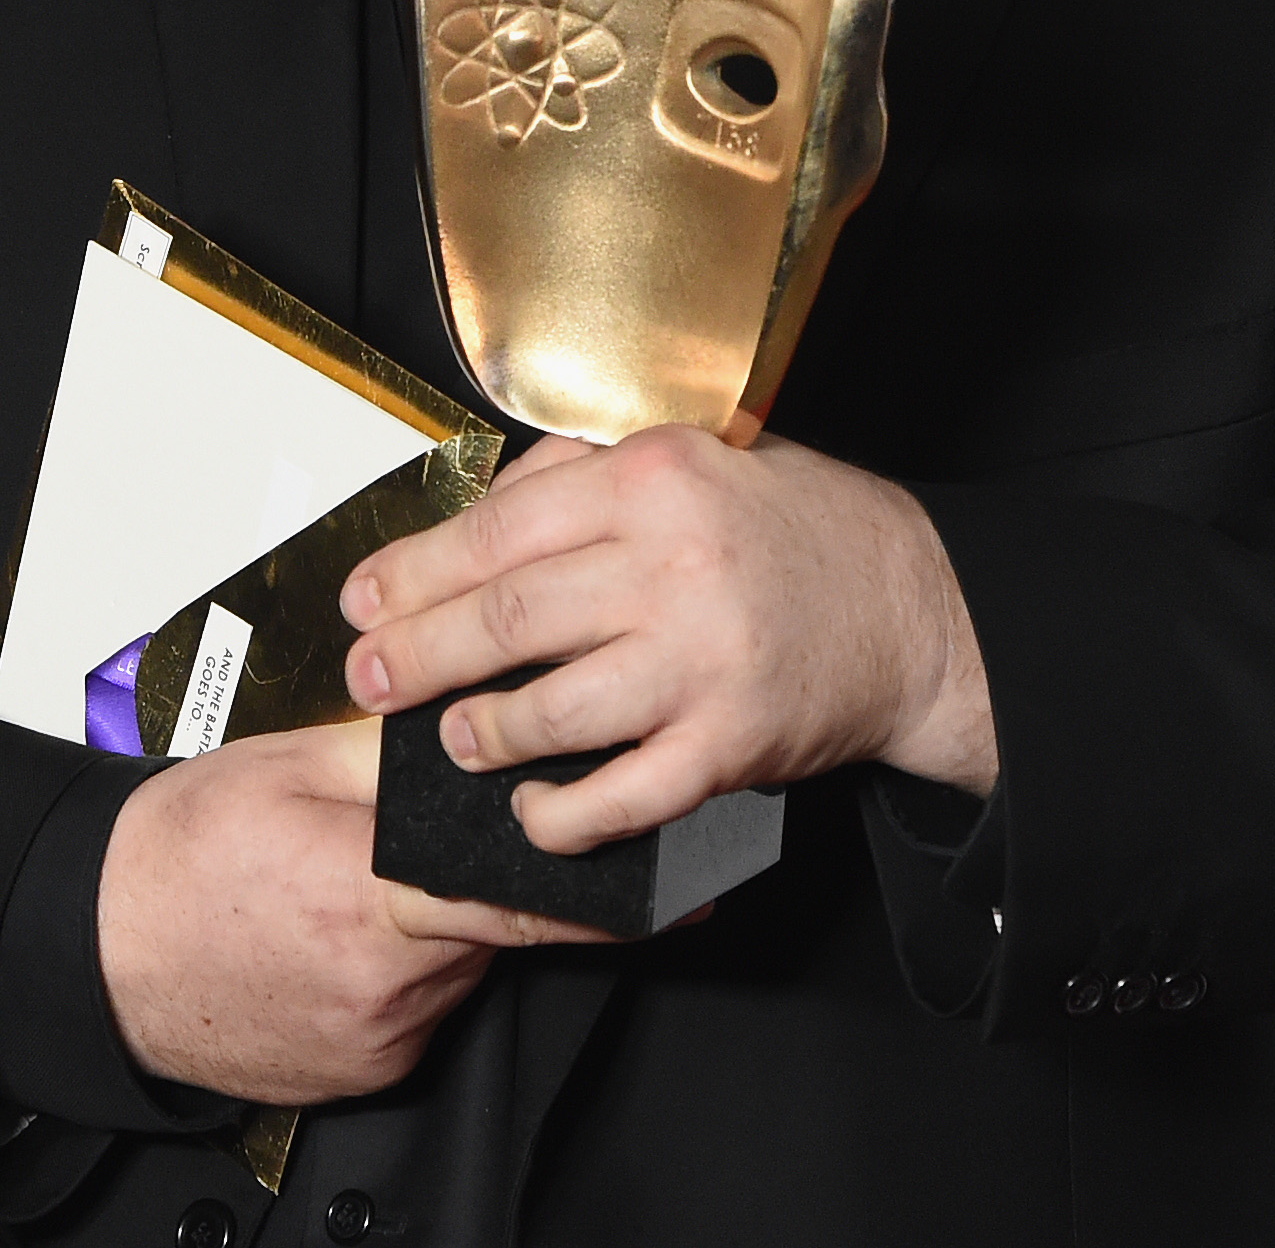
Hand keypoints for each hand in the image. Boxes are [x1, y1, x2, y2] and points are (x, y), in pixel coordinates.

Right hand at [94, 718, 616, 1104]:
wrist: (94, 950)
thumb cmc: (173, 859)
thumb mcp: (286, 768)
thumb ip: (394, 750)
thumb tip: (478, 719)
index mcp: (368, 898)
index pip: (522, 898)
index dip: (601, 892)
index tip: (671, 888)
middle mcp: (383, 985)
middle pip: (491, 923)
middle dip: (478, 878)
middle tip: (404, 847)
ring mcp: (376, 1039)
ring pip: (459, 966)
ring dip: (439, 924)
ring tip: (353, 886)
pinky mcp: (366, 1072)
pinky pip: (420, 1010)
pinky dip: (406, 970)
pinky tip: (340, 936)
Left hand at [339, 430, 996, 854]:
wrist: (910, 607)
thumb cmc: (789, 530)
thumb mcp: (691, 458)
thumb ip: (581, 478)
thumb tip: (473, 516)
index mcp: (652, 479)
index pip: (497, 531)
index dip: (413, 572)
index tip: (364, 600)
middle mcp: (673, 564)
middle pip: (506, 621)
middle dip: (417, 656)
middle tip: (371, 679)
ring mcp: (703, 660)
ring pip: (551, 711)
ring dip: (482, 733)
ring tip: (455, 736)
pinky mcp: (730, 743)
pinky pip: (620, 796)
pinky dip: (561, 815)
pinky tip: (531, 813)